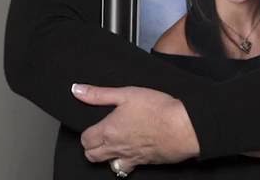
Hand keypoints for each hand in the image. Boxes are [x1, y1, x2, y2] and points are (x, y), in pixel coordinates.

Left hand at [73, 83, 199, 171]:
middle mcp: (116, 148)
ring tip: (114, 146)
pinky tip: (132, 153)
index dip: (87, 133)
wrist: (182, 128)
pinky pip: (128, 169)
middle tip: (101, 136)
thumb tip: (77, 90)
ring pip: (109, 165)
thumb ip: (99, 94)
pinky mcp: (145, 163)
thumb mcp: (126, 93)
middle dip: (93, 147)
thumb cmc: (156, 109)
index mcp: (108, 131)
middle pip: (92, 156)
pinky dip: (126, 163)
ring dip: (108, 158)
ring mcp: (131, 158)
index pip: (85, 140)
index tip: (94, 126)